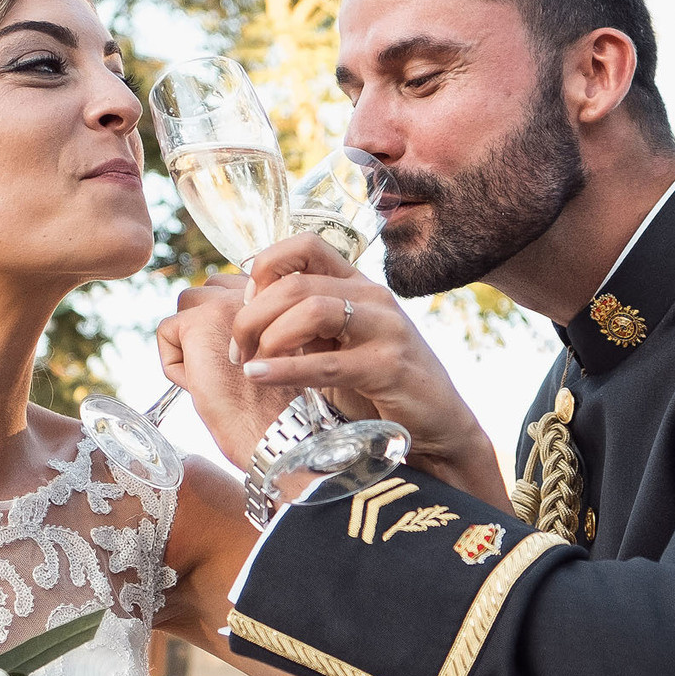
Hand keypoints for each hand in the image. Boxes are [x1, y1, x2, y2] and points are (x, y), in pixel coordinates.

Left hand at [156, 273, 295, 469]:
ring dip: (187, 343)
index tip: (238, 360)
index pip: (227, 290)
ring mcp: (225, 304)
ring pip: (182, 309)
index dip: (221, 327)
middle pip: (202, 293)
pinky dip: (174, 364)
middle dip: (200, 328)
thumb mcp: (267, 350)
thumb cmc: (273, 403)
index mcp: (274, 296)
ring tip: (212, 376)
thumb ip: (249, 324)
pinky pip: (166, 332)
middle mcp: (252, 291)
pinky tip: (201, 384)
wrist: (277, 429)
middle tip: (222, 369)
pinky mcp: (199, 322)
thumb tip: (207, 320)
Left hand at [225, 233, 507, 504]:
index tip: (244, 305)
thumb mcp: (336, 346)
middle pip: (294, 283)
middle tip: (238, 348)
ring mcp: (385, 329)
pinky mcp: (389, 366)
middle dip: (252, 315)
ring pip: (310, 309)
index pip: (305, 246)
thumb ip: (301, 325)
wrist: (436, 429)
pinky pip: (326, 361)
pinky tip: (259, 376)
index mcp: (357, 285)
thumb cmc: (376, 389)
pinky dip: (285, 368)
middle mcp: (373, 298)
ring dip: (268, 337)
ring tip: (250, 364)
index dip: (265, 267)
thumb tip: (243, 312)